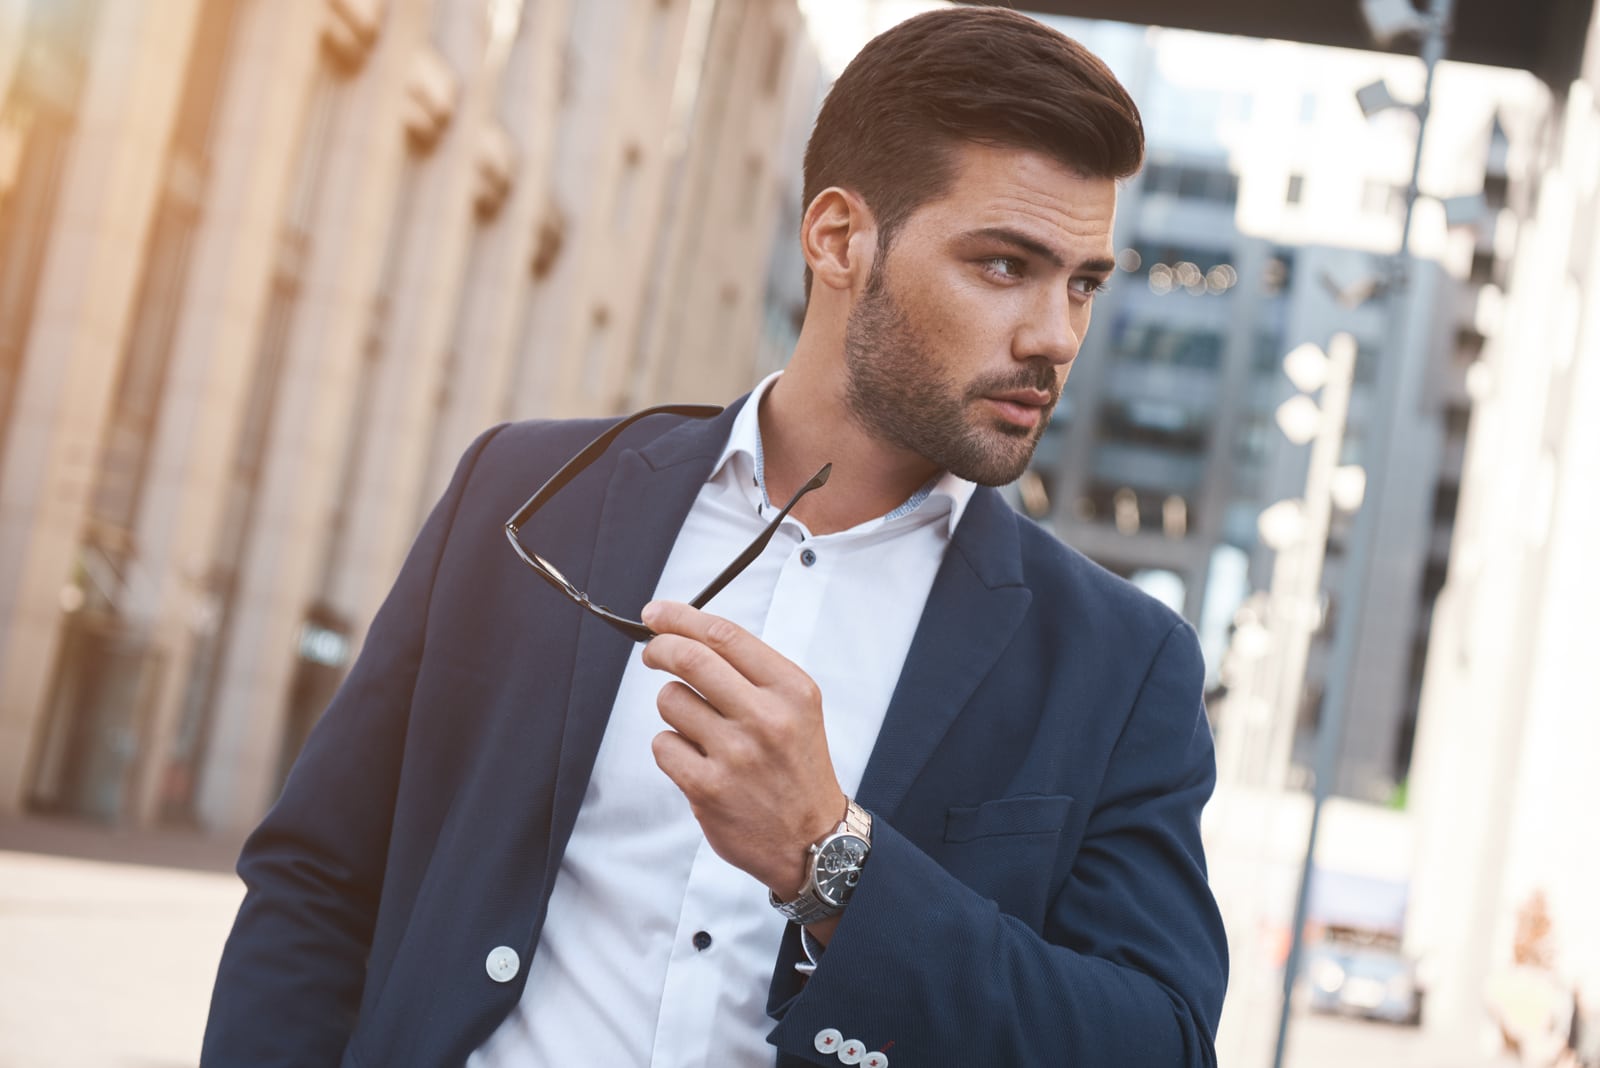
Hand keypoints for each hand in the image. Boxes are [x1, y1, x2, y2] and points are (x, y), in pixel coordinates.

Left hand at [640, 600, 846, 898]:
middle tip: (652, 653)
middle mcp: (766, 717)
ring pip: (670, 701)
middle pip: (690, 658)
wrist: (814, 840)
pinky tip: (698, 761)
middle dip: (660, 648)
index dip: (680, 617)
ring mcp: (736, 754)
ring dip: (674, 708)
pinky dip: (672, 748)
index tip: (656, 614)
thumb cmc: (797, 766)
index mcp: (791, 689)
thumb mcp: (796, 708)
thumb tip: (688, 634)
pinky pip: (664, 745)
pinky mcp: (708, 788)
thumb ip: (751, 671)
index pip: (725, 635)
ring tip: (700, 730)